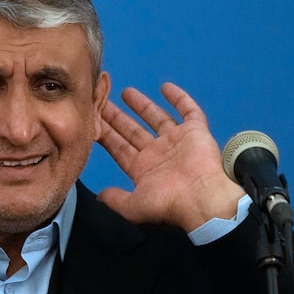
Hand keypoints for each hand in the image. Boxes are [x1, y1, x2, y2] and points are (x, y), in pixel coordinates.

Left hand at [97, 82, 244, 232]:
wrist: (201, 198)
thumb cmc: (167, 204)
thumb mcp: (133, 207)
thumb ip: (115, 199)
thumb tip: (100, 196)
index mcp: (142, 169)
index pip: (119, 147)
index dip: (106, 134)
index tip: (92, 120)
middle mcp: (158, 153)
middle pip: (132, 130)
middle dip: (117, 117)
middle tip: (102, 100)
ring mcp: (176, 141)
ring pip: (156, 118)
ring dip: (141, 105)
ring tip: (125, 92)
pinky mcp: (196, 131)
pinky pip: (188, 110)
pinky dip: (179, 98)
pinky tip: (165, 87)